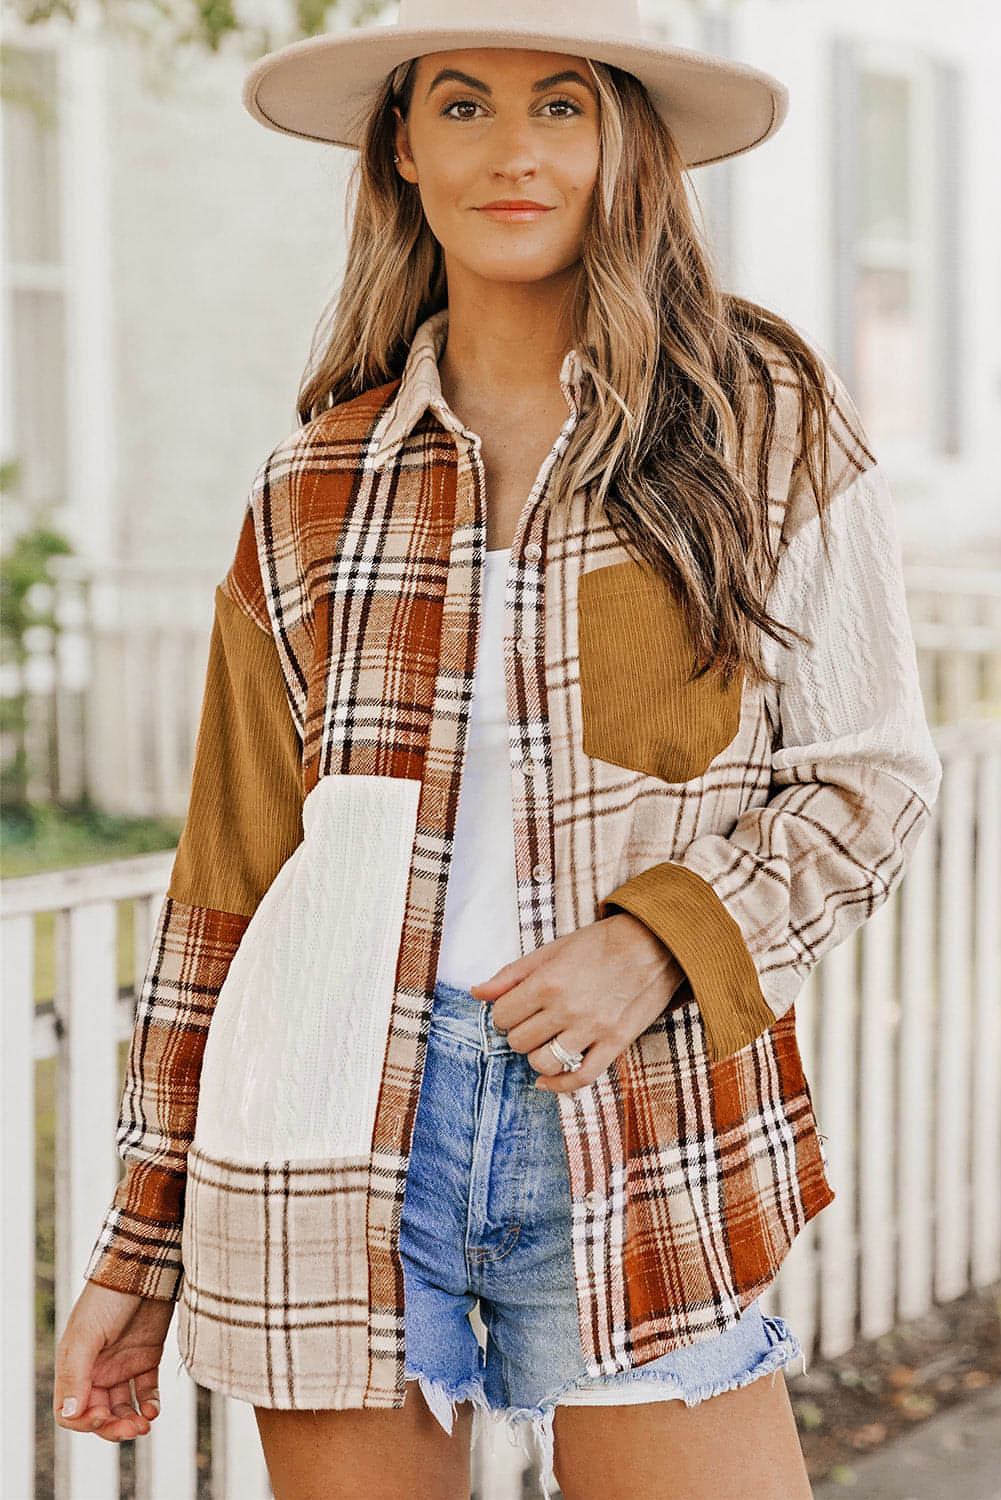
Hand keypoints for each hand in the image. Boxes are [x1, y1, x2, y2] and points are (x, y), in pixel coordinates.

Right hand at [54, 1280, 175, 1441]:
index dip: (85, 1422)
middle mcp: (97, 1370)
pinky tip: (154, 1409)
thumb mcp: (88, 1334)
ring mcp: (122, 1365)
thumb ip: (77, 1374)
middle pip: (100, 1414)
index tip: (103, 1417)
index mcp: (75, 1366)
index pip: (71, 1411)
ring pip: (124, 1407)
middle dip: (113, 1427)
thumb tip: (70, 1413)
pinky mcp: (147, 1358)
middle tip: (133, 1430)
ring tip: (145, 1424)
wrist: (146, 1267)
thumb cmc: (109, 1296)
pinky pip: (146, 1392)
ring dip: (132, 1421)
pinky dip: (150, 1405)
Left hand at [469, 912, 687, 1092]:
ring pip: (543, 1062)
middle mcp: (567, 1009)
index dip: (504, 1014)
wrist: (654, 944)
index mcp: (548, 982)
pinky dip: (558, 1086)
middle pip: (519, 1041)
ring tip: (544, 1042)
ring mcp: (592, 1029)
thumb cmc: (601, 943)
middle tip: (531, 1022)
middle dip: (519, 1033)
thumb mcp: (553, 950)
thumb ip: (512, 974)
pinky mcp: (615, 1043)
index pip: (503, 1016)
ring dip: (536, 1056)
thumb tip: (477, 993)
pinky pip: (580, 1077)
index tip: (514, 1009)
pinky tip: (547, 1080)